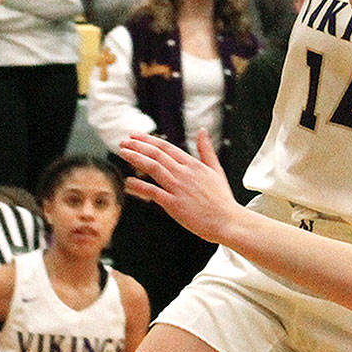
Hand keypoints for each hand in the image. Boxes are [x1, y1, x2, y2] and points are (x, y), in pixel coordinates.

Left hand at [119, 131, 242, 244]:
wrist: (227, 221)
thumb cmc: (222, 199)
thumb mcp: (216, 169)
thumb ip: (206, 150)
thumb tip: (202, 131)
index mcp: (193, 164)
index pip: (166, 147)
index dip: (148, 140)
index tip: (135, 136)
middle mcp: (184, 173)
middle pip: (157, 154)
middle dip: (138, 146)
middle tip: (124, 141)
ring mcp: (178, 188)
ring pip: (153, 168)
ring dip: (136, 159)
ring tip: (123, 153)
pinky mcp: (174, 204)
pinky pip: (153, 192)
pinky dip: (140, 186)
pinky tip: (129, 182)